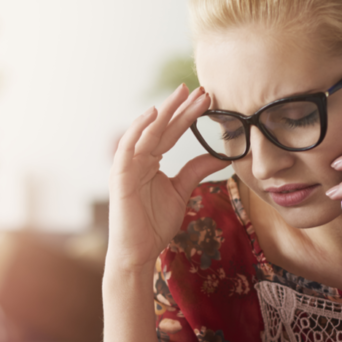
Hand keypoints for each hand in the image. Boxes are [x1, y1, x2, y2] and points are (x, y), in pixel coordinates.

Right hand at [108, 84, 223, 272]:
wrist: (139, 251)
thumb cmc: (154, 224)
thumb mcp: (182, 190)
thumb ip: (196, 170)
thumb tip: (222, 154)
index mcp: (151, 160)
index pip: (173, 132)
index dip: (189, 115)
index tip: (208, 99)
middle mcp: (139, 158)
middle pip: (163, 127)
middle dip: (181, 108)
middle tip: (202, 90)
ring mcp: (128, 164)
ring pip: (147, 131)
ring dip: (165, 111)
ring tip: (184, 93)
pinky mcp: (120, 174)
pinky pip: (128, 145)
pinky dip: (139, 128)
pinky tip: (154, 113)